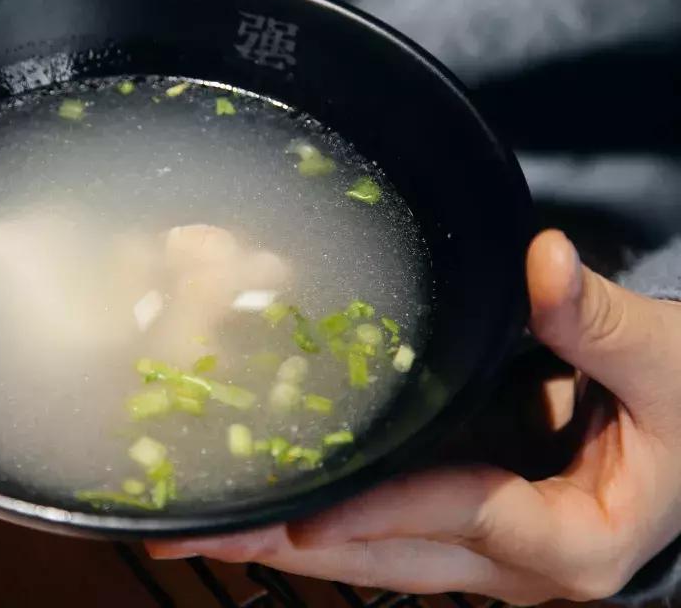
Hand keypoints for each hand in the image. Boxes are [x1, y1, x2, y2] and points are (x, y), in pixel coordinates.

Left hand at [148, 229, 680, 604]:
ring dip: (286, 538)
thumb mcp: (665, 363)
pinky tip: (257, 496)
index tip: (303, 512)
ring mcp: (480, 555)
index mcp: (571, 541)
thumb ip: (597, 319)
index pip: (462, 515)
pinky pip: (380, 528)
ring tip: (195, 525)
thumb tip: (543, 260)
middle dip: (289, 546)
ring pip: (371, 554)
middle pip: (387, 558)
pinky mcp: (460, 528)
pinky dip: (319, 513)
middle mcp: (514, 567)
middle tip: (192, 533)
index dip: (381, 512)